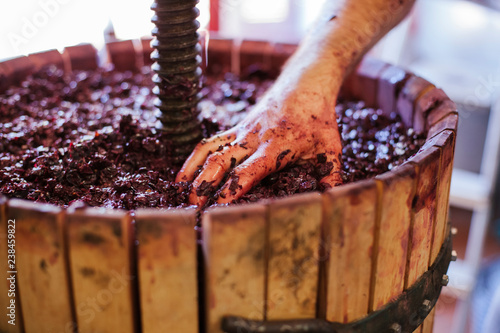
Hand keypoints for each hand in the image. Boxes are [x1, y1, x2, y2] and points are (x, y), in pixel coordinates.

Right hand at [176, 66, 342, 205]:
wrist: (306, 83)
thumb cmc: (319, 118)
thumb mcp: (330, 149)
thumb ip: (329, 178)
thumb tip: (332, 206)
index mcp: (275, 147)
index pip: (248, 172)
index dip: (232, 191)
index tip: (219, 210)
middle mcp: (253, 139)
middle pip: (221, 162)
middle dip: (204, 185)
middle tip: (192, 208)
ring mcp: (242, 131)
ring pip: (210, 149)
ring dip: (192, 170)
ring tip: (179, 190)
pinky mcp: (237, 127)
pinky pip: (211, 141)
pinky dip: (195, 156)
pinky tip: (185, 172)